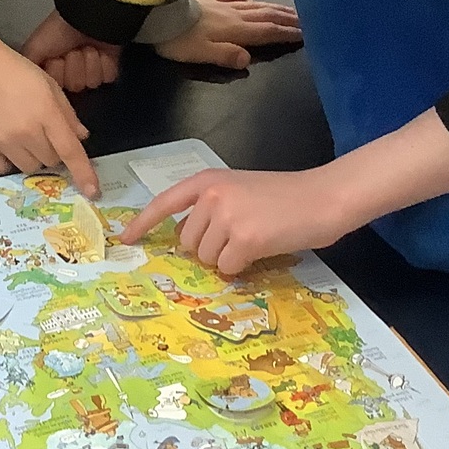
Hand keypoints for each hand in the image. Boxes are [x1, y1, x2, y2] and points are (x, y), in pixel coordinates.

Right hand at [0, 22, 100, 196]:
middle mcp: (26, 132)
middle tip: (40, 131)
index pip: (70, 151)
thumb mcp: (48, 84)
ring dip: (32, 157)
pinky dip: (8, 161)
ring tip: (21, 136)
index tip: (92, 191)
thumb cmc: (14, 70)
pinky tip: (5, 144)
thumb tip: (80, 137)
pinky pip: (3, 168)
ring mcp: (3, 141)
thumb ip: (67, 113)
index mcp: (46, 113)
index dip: (84, 173)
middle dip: (51, 150)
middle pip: (50, 161)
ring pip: (29, 167)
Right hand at [20, 10, 120, 93]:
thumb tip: (27, 88)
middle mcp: (72, 74)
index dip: (57, 72)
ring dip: (90, 61)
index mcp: (54, 71)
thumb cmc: (57, 32)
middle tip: (73, 49)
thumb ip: (27, 70)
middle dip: (75, 65)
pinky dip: (104, 62)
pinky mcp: (110, 69)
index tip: (56, 57)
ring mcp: (92, 72)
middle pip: (76, 86)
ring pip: (92, 82)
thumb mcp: (33, 48)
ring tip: (87, 46)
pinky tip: (102, 50)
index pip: (57, 88)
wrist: (85, 17)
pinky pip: (107, 77)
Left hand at [118, 166, 349, 276]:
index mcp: (207, 181)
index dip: (142, 223)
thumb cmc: (284, 196)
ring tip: (253, 239)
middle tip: (239, 237)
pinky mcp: (245, 239)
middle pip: (188, 241)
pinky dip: (241, 267)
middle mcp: (211, 196)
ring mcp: (227, 217)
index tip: (125, 239)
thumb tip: (187, 240)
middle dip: (207, 248)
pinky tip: (261, 250)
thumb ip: (210, 208)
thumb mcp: (238, 191)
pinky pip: (227, 268)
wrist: (322, 197)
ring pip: (206, 257)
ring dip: (226, 258)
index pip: (164, 203)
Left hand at [154, 0, 300, 70]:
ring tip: (289, 9)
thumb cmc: (178, 40)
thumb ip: (227, 56)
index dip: (287, 32)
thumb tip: (249, 59)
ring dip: (274, 8)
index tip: (307, 33)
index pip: (267, 31)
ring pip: (254, 5)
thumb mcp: (202, 54)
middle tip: (307, 19)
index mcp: (235, 29)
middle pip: (266, 15)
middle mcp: (233, 14)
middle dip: (287, 18)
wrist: (156, 15)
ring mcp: (221, 4)